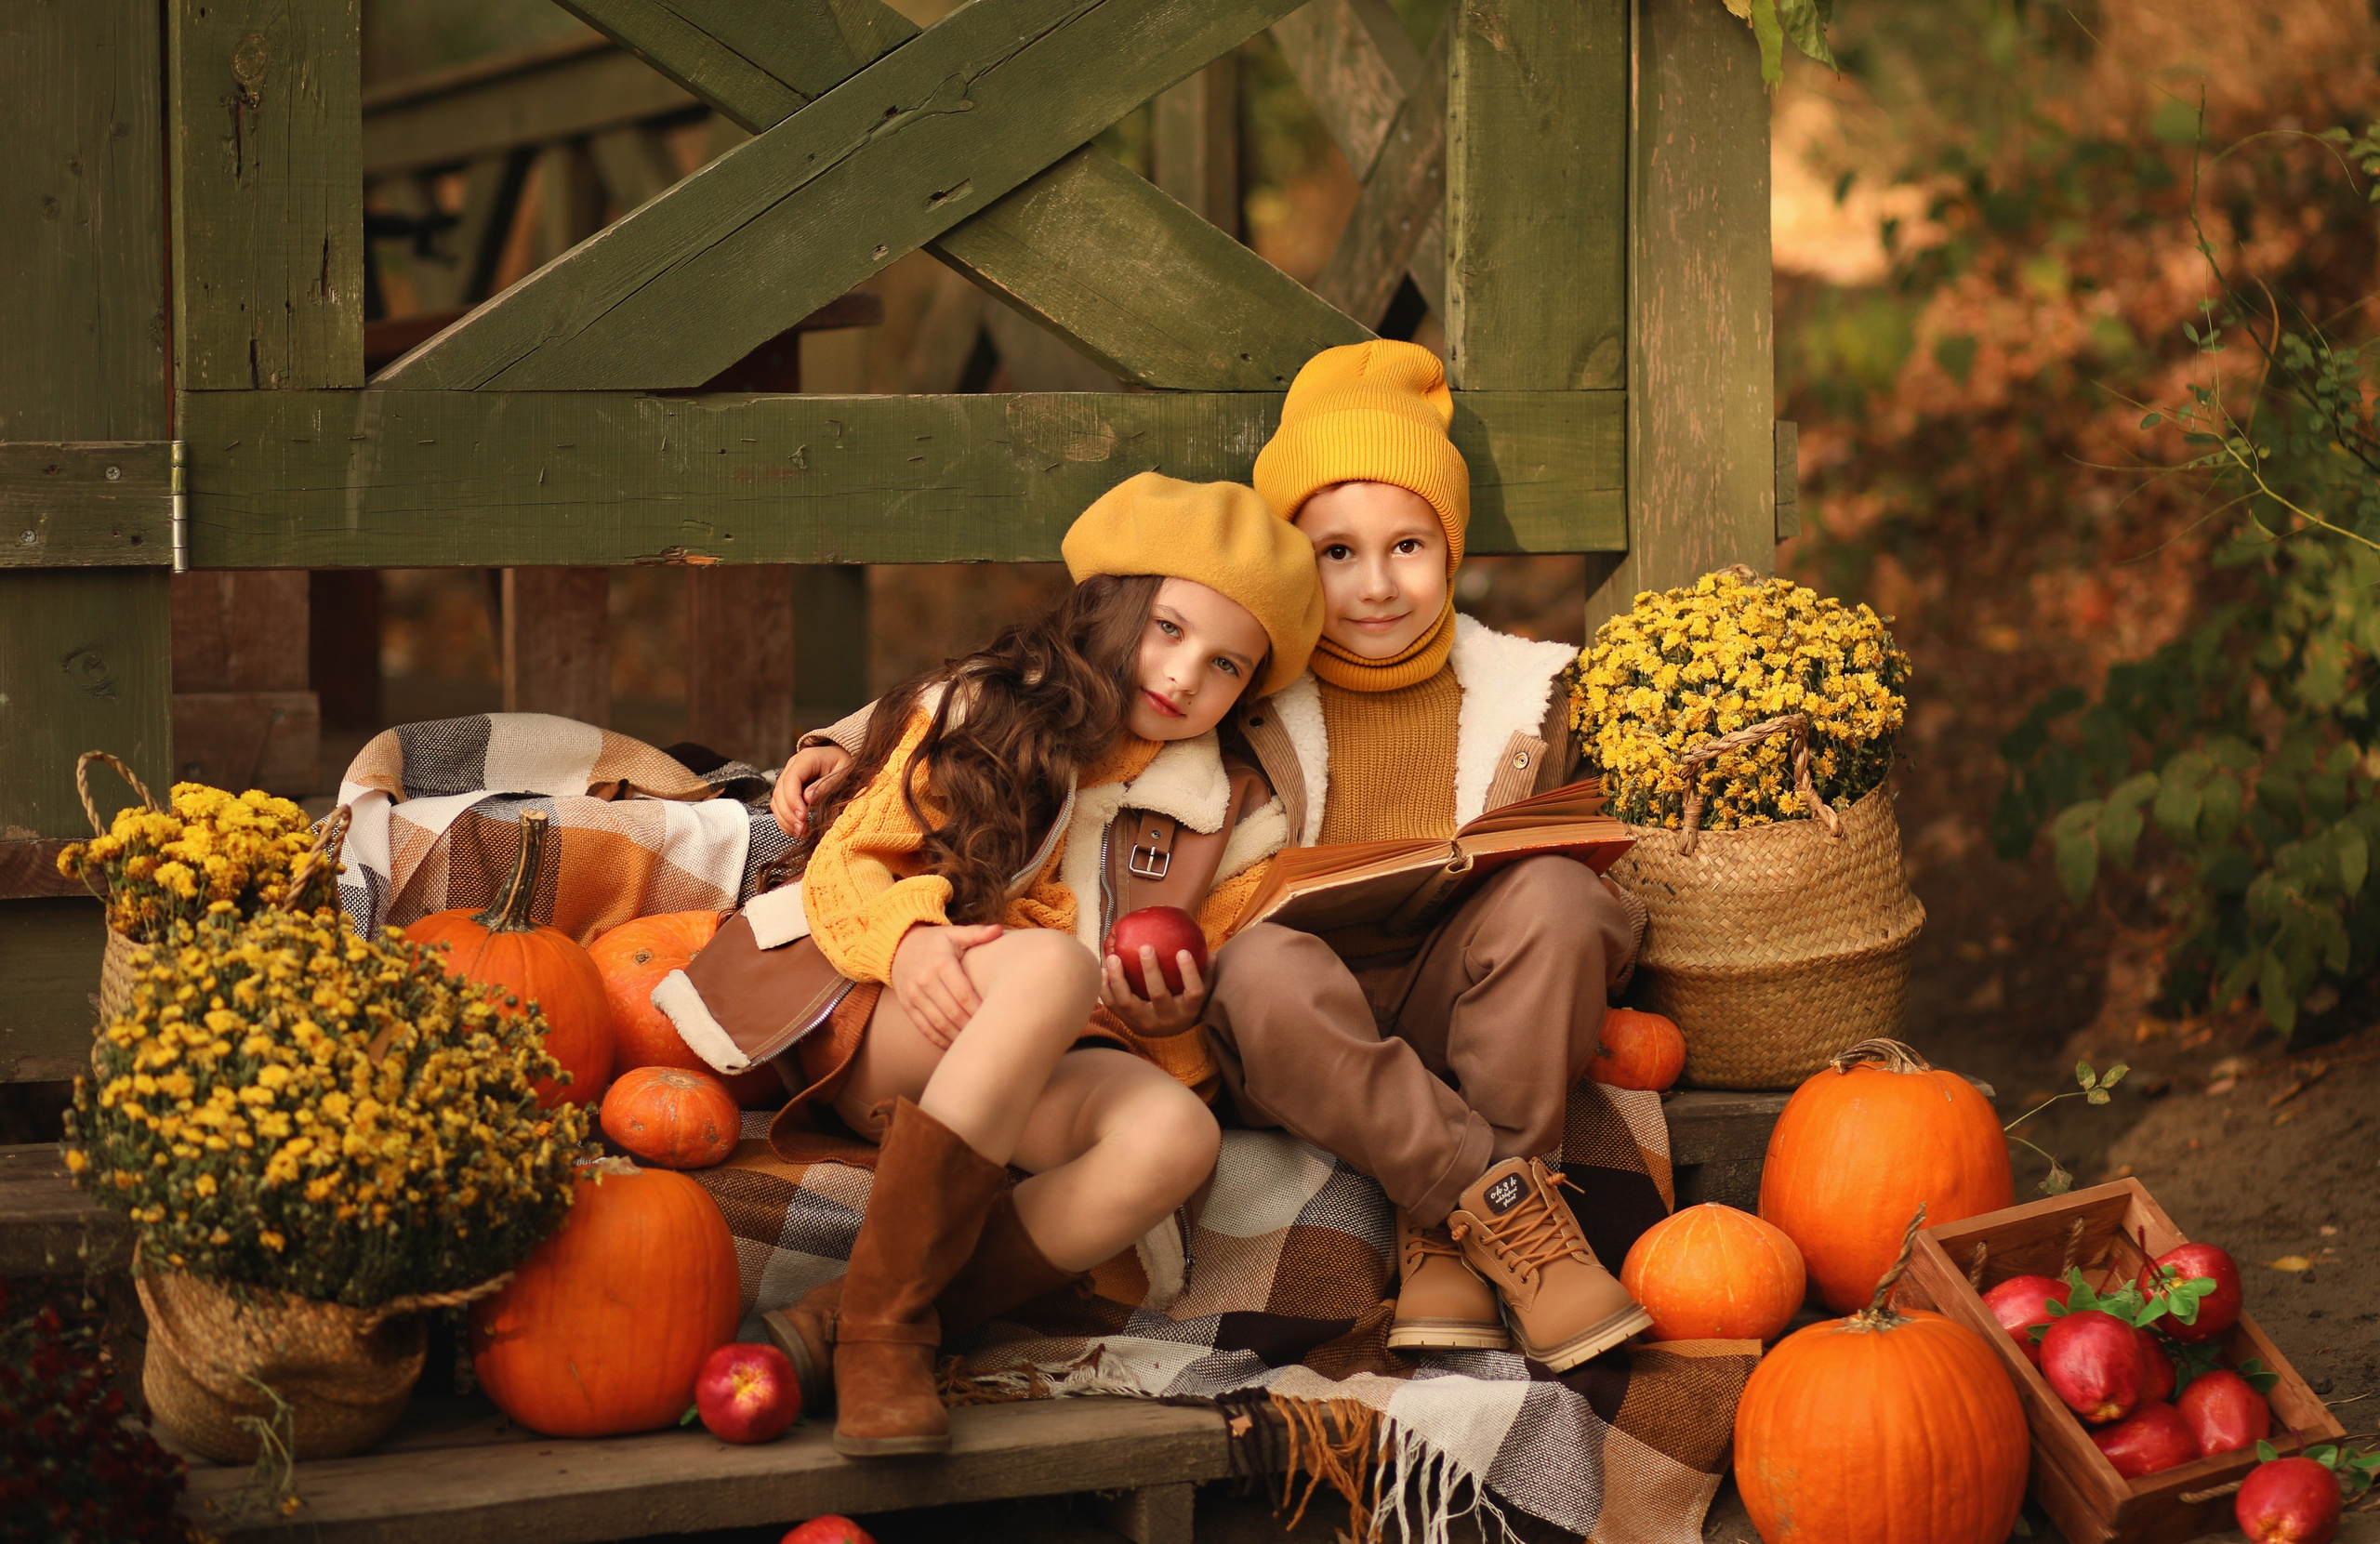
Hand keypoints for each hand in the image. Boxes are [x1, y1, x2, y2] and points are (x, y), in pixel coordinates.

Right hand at [770, 744, 855, 836]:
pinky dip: (785, 820)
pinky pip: (780, 806)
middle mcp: (792, 767)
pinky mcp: (789, 790)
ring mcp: (788, 778)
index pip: (790, 780)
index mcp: (806, 759)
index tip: (803, 817)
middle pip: (780, 792)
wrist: (843, 758)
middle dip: (788, 814)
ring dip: (786, 820)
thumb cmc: (846, 764)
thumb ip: (827, 785)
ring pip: (777, 801)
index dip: (793, 800)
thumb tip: (809, 799)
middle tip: (802, 830)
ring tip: (801, 833)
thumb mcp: (843, 772)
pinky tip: (797, 830)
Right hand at [889, 924, 1001, 1048]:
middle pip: (952, 1011)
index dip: (978, 1008)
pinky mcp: (908, 1006)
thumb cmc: (934, 942)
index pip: (963, 992)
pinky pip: (925, 1028)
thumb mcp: (952, 933)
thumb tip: (999, 930)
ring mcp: (914, 995)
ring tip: (976, 1043)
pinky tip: (956, 1045)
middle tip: (989, 1034)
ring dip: (957, 1036)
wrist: (898, 947)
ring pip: (939, 1023)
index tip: (995, 1017)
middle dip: (971, 1026)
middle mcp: (925, 980)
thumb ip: (976, 934)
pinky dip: (940, 1039)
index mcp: (940, 963)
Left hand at [1097, 945, 1206, 1036]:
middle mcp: (1166, 1019)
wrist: (1167, 1038)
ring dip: (1119, 979)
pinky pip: (1112, 1006)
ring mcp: (1144, 1022)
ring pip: (1128, 1002)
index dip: (1189, 973)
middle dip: (1151, 971)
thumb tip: (1209, 953)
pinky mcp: (1126, 1022)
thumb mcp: (1198, 995)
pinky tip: (1102, 969)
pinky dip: (1105, 988)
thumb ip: (1206, 974)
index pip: (1194, 992)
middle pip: (1159, 995)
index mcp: (1188, 1010)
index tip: (1183, 952)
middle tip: (1146, 947)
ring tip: (1114, 958)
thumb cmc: (1184, 1006)